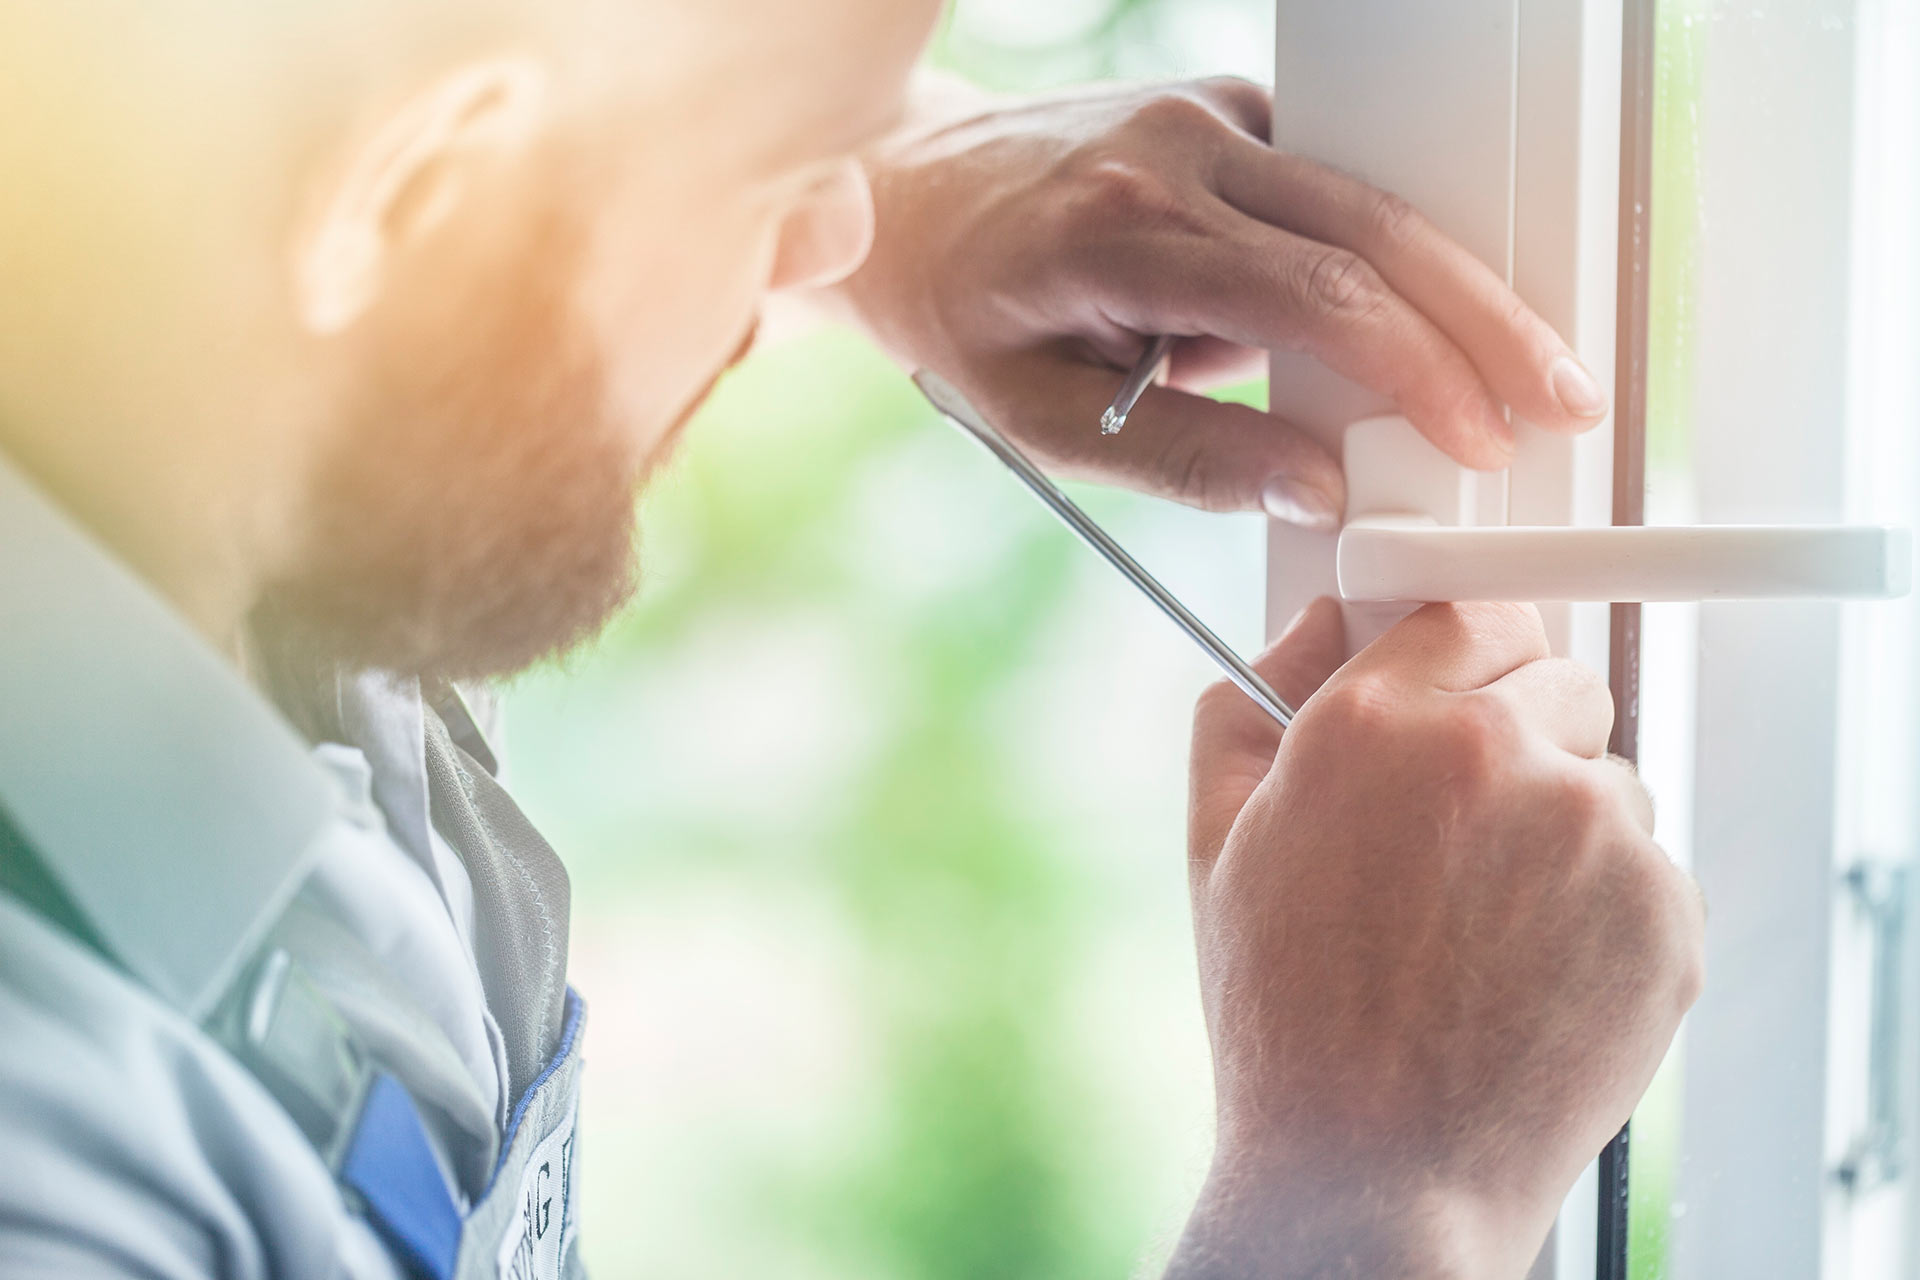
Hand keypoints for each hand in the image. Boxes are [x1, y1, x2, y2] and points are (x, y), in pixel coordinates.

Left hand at [829, 77, 1608, 528]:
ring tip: (1526, 372)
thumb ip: (1182, 460)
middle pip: (1375, 229)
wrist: (906, 196)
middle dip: (1484, 324)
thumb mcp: (1041, 421)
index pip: (1312, 292)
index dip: (1414, 368)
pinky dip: (1395, 257)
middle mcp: (1177, 148)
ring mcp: (1210, 117)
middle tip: (1560, 402)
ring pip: (1374, 196)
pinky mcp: (1229, 115)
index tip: (1478, 437)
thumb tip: (1317, 492)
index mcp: (1122, 229)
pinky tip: (1437, 325)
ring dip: (1461, 285)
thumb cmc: (963, 316)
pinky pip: (1338, 186)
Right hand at [1169, 600, 1702, 1278]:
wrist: (1370, 1170)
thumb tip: (1307, 629)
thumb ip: (1247, 705)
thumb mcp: (1216, 844)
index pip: (1469, 610)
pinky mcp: (1664, 912)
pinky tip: (1534, 970)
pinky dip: (1610, 908)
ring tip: (1490, 923)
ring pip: (1608, 779)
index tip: (1468, 691)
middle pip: (1559, 677)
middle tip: (1469, 827)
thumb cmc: (1287, 1017)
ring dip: (1566, 826)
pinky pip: (1653, 870)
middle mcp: (1490, 753)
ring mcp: (1591, 831)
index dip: (1468, 656)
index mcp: (1370, 723)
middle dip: (1521, 733)